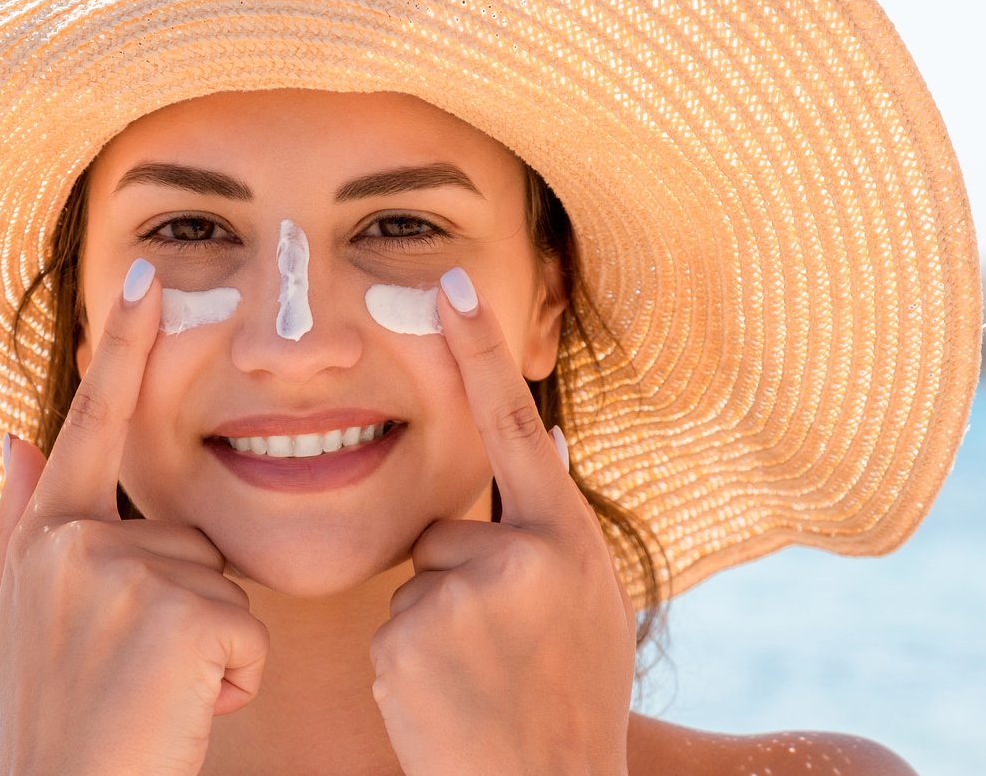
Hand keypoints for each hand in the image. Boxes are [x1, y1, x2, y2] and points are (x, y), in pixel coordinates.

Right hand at [0, 258, 269, 775]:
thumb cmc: (55, 720)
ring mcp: (124, 576)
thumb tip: (15, 434)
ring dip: (210, 648)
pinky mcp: (178, 617)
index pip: (93, 423)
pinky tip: (186, 711)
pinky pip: (246, 632)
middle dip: (186, 606)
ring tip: (157, 696)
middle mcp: (75, 543)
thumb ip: (20, 522)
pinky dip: (235, 681)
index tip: (147, 273)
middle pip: (186, 537)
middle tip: (136, 675)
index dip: (120, 348)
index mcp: (45, 536)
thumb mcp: (19, 621)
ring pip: (221, 586)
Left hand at [369, 267, 635, 775]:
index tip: (447, 282)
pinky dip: (410, 660)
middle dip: (459, 581)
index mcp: (570, 541)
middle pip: (448, 529)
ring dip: (436, 624)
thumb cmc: (572, 702)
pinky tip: (448, 698)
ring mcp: (463, 594)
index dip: (480, 349)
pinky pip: (392, 623)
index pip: (515, 423)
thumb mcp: (594, 607)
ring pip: (419, 579)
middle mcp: (521, 555)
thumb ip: (560, 531)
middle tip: (500, 653)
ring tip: (480, 681)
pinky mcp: (409, 636)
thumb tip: (541, 442)